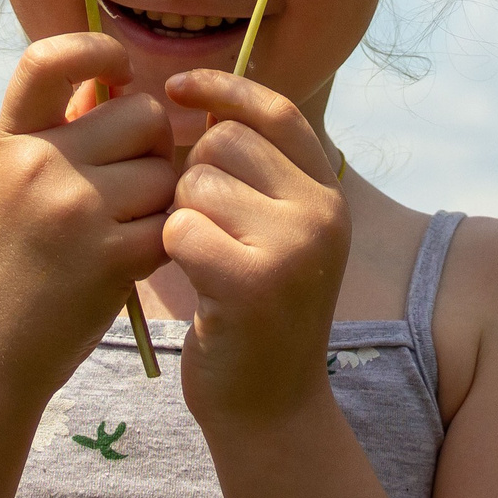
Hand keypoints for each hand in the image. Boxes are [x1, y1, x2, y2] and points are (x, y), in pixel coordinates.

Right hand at [0, 33, 174, 402]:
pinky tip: (133, 257)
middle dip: (151, 144)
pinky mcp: (109, 258)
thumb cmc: (2, 264)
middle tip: (131, 180)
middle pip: (141, 114)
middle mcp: (38, 166)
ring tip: (125, 226)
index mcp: (10, 143)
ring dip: (160, 197)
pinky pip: (169, 221)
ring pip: (163, 171)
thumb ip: (51, 134)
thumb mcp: (4, 187)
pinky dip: (162, 238)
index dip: (93, 48)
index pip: (47, 60)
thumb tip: (104, 84)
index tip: (117, 66)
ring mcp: (74, 211)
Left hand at [159, 70, 349, 430]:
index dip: (224, 88)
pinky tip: (195, 284)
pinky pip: (180, 228)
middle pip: (222, 143)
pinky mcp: (253, 282)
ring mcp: (293, 246)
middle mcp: (322, 213)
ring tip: (203, 261)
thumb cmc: (254, 315)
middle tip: (202, 229)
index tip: (176, 86)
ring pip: (195, 184)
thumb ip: (255, 174)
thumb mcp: (277, 236)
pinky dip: (170, 252)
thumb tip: (197, 99)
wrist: (270, 410)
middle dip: (191, 176)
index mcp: (328, 194)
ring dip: (180, 217)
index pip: (276, 111)